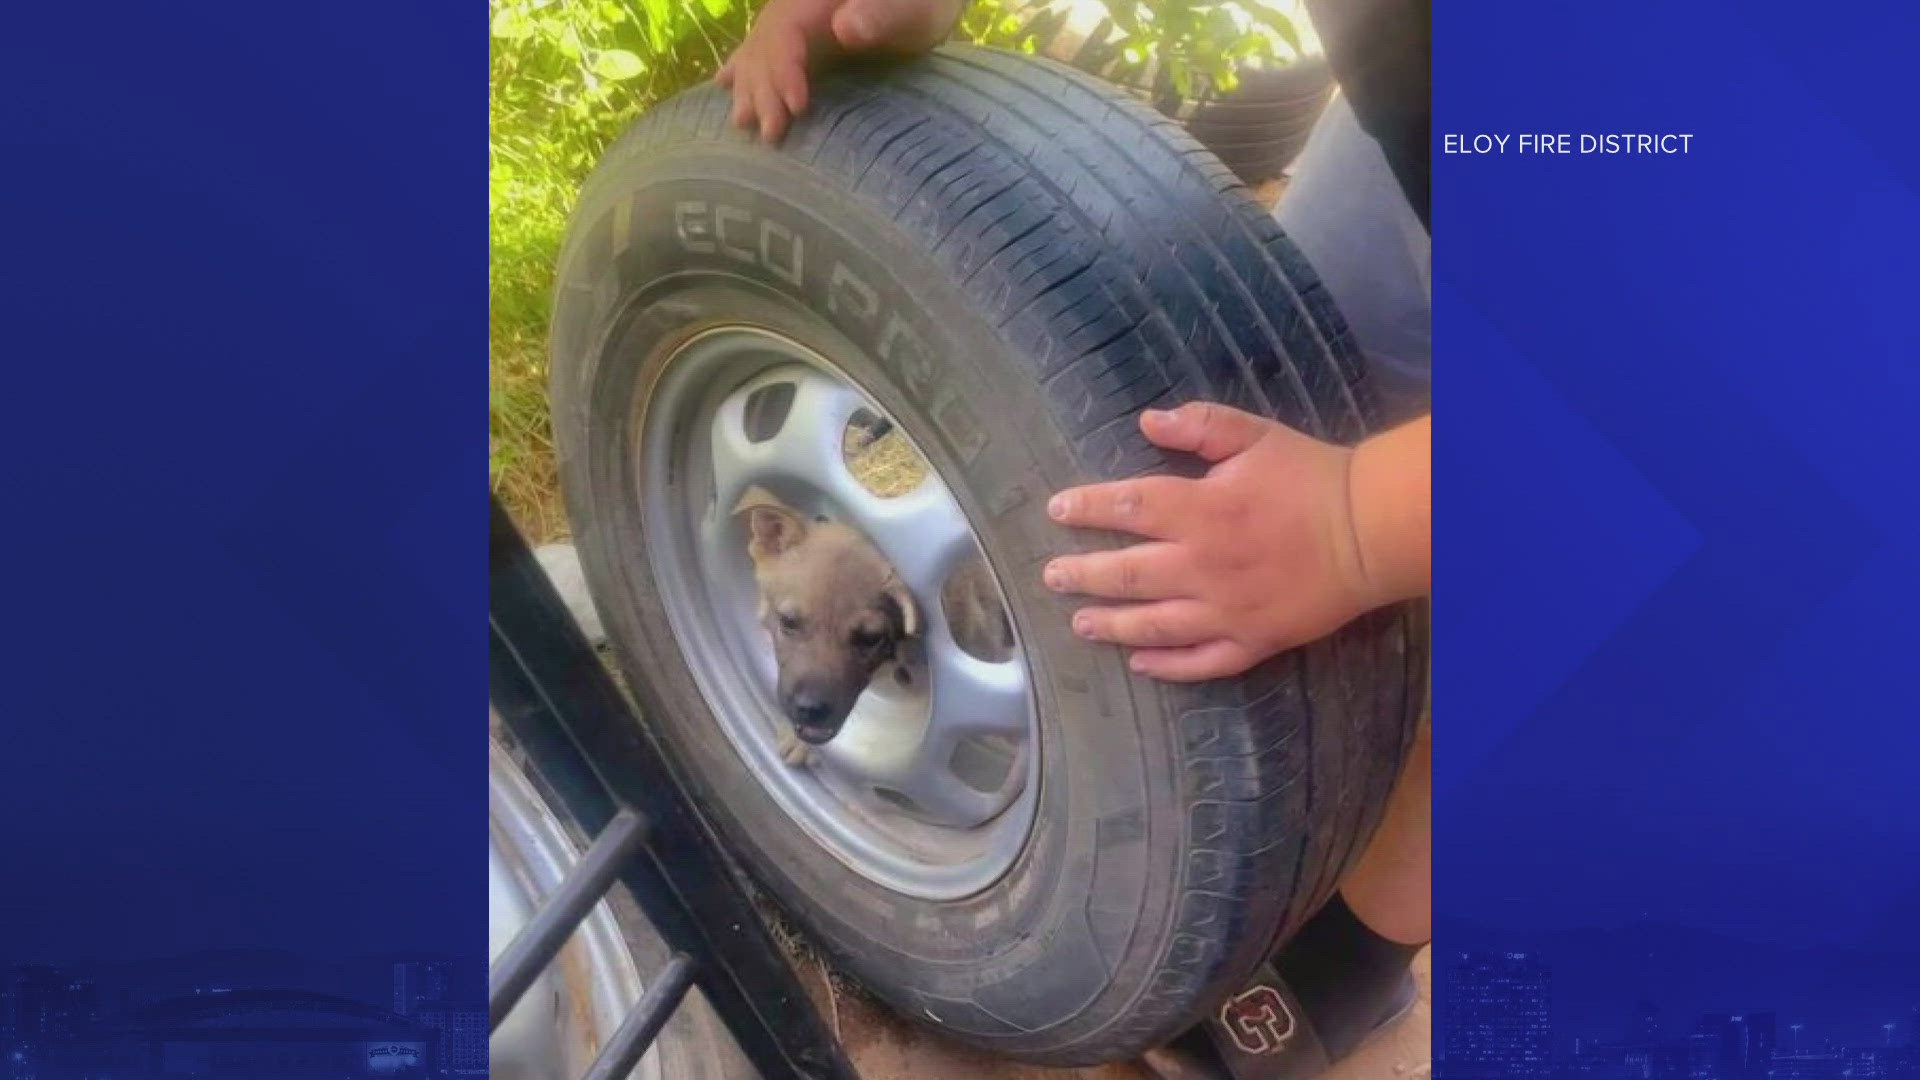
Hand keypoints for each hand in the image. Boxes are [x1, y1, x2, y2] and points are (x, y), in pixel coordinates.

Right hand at [715, 0, 964, 141]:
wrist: (922, 1)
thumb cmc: (923, 3)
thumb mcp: (910, 7)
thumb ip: (880, 14)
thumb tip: (843, 28)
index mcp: (812, 0)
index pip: (787, 33)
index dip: (786, 70)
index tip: (799, 107)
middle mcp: (797, 6)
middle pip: (767, 46)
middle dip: (764, 90)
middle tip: (772, 133)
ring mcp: (796, 18)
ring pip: (758, 49)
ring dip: (749, 87)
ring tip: (742, 123)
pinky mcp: (803, 33)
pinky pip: (763, 47)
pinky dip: (743, 67)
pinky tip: (722, 84)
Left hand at [1043, 403, 1428, 681]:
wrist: (1372, 530)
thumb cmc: (1311, 476)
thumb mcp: (1256, 435)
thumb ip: (1199, 426)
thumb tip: (1145, 420)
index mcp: (1202, 509)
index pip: (1128, 507)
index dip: (1087, 507)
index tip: (1057, 510)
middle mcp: (1204, 565)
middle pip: (1128, 574)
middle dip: (1083, 575)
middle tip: (1052, 577)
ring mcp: (1227, 610)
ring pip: (1154, 625)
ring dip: (1112, 624)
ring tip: (1081, 623)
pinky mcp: (1253, 641)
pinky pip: (1202, 662)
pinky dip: (1167, 666)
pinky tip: (1140, 664)